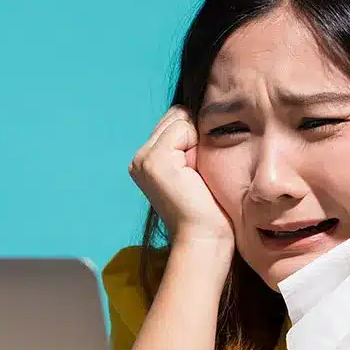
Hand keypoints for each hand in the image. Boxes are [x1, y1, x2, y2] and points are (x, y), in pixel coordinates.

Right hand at [129, 107, 233, 246]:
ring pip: (180, 119)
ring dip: (197, 141)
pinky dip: (196, 145)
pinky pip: (183, 127)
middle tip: (198, 175)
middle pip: (177, 115)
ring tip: (197, 175)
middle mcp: (139, 158)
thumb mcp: (197, 169)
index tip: (199, 173)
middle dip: (196, 136)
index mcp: (147, 161)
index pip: (176, 121)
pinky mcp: (153, 160)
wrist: (204, 240)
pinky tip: (194, 173)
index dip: (196, 138)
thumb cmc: (210, 211)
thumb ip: (190, 142)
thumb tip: (202, 109)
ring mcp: (143, 158)